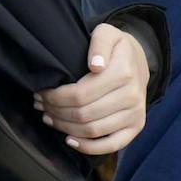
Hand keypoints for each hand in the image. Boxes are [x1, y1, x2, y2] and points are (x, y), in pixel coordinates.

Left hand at [34, 23, 148, 155]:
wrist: (139, 61)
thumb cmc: (116, 48)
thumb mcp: (107, 33)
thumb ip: (99, 43)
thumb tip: (95, 65)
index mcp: (123, 72)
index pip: (80, 94)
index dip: (56, 97)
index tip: (42, 93)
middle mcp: (132, 96)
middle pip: (84, 114)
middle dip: (56, 112)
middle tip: (41, 105)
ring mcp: (135, 114)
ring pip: (93, 131)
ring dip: (65, 128)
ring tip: (50, 118)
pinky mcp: (136, 127)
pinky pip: (111, 145)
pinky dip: (88, 147)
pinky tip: (70, 140)